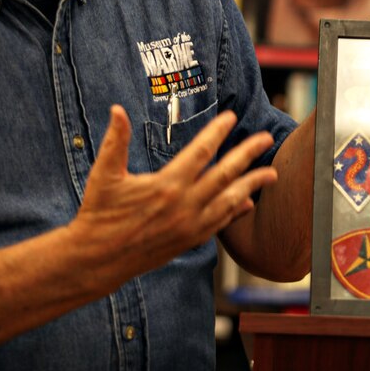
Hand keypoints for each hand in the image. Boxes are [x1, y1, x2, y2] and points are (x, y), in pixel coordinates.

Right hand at [75, 106, 277, 279]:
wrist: (98, 260)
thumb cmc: (99, 214)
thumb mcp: (104, 174)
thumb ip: (115, 141)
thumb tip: (116, 110)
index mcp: (166, 185)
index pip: (200, 152)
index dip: (217, 132)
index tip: (231, 117)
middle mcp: (184, 206)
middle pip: (226, 174)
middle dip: (248, 154)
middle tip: (266, 139)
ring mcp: (190, 226)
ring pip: (230, 201)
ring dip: (252, 185)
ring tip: (271, 174)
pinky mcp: (189, 241)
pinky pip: (220, 223)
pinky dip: (236, 211)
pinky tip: (247, 203)